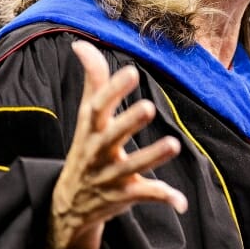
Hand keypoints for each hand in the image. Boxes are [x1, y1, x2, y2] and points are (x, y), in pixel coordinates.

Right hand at [41, 40, 187, 248]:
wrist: (68, 205)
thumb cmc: (86, 148)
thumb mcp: (86, 117)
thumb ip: (93, 80)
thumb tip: (81, 43)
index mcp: (90, 129)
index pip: (98, 106)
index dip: (114, 89)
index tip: (132, 71)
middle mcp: (98, 152)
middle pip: (112, 136)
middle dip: (129, 122)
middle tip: (149, 107)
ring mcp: (110, 176)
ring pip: (132, 168)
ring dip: (153, 156)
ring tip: (174, 144)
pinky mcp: (123, 197)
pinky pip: (144, 196)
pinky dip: (164, 198)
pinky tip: (181, 202)